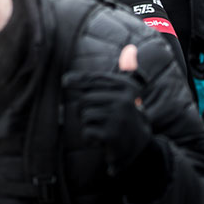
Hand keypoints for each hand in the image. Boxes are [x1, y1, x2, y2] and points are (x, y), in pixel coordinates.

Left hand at [62, 45, 153, 177]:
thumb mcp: (124, 92)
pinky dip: (89, 137)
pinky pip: (87, 131)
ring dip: (87, 124)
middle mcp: (124, 99)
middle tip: (94, 117)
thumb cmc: (124, 114)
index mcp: (126, 86)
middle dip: (83, 109)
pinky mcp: (112, 135)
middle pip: (84, 99)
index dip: (77, 79)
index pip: (94, 79)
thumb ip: (116, 73)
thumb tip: (110, 59)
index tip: (65, 81)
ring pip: (85, 115)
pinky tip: (100, 139)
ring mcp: (118, 117)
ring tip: (100, 127)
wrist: (138, 145)